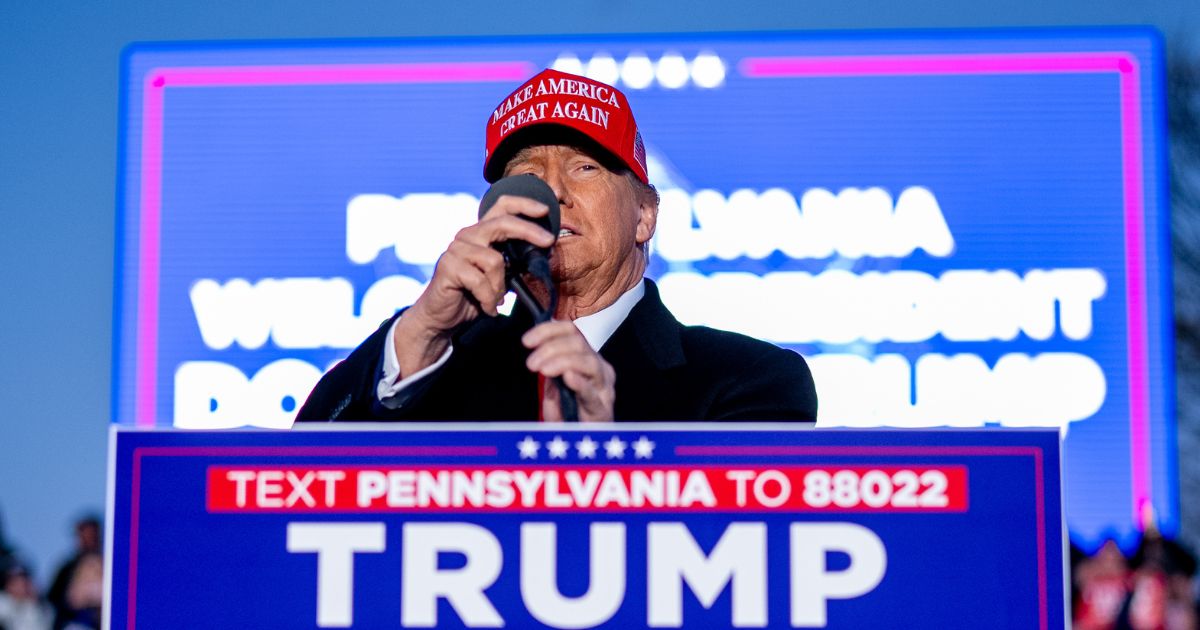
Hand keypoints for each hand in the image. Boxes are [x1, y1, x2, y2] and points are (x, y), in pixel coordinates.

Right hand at [394, 196, 554, 375]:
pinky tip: (487, 308)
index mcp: (481, 234)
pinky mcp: (448, 266)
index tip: (545, 209)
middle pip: (502, 223)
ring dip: (501, 286)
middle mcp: (467, 236)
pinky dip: (488, 299)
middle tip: (549, 241)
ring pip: (495, 260)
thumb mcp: (501, 277)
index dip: (524, 204)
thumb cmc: (474, 296)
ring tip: (496, 300)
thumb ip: (515, 263)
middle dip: (529, 231)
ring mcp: (456, 250)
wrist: (443, 318)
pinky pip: (480, 281)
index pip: (501, 206)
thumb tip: (543, 255)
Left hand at [523, 321, 615, 421]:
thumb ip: (548, 371)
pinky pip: (591, 392)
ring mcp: (603, 388)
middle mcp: (599, 368)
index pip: (571, 331)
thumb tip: (540, 356)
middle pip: (578, 342)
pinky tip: (568, 376)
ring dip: (560, 361)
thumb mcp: (552, 390)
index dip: (548, 331)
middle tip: (531, 363)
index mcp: (587, 359)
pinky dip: (579, 382)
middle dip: (550, 348)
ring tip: (542, 370)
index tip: (527, 340)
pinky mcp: (602, 409)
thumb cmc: (569, 419)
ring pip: (586, 360)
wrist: (582, 448)